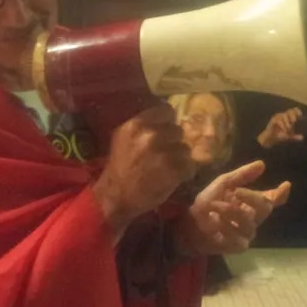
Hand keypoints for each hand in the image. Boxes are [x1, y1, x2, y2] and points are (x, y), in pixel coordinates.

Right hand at [93, 104, 194, 240]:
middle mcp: (150, 135)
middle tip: (164, 154)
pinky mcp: (174, 170)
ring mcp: (163, 152)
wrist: (116, 196)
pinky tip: (173, 178)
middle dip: (173, 142)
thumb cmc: (120, 166)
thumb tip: (166, 116)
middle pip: (178, 130)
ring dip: (179, 158)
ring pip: (185, 148)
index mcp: (137, 124)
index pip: (167, 110)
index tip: (165, 132)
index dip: (168, 122)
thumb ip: (144, 124)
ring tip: (167, 168)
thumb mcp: (124, 137)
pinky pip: (190, 165)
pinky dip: (184, 172)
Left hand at [177, 160, 290, 254]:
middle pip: (265, 207)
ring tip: (215, 206)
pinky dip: (226, 228)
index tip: (286, 185)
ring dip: (231, 212)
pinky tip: (216, 222)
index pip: (273, 199)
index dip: (281, 194)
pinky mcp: (238, 246)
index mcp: (252, 201)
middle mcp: (254, 217)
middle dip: (252, 197)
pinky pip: (239, 238)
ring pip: (250, 222)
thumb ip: (242, 175)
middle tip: (237, 191)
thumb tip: (262, 164)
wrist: (190, 223)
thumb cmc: (208, 202)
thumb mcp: (223, 183)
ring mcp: (247, 233)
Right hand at [257, 108, 303, 148]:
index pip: (293, 111)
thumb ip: (295, 137)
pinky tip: (284, 130)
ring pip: (284, 115)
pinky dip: (282, 125)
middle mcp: (283, 116)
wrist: (271, 139)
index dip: (297, 111)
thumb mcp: (289, 136)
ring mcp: (278, 117)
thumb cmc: (280, 136)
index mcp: (288, 118)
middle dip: (292, 115)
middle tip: (294, 121)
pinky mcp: (273, 120)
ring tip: (288, 129)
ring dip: (287, 122)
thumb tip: (302, 138)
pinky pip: (279, 120)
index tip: (300, 115)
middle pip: (289, 111)